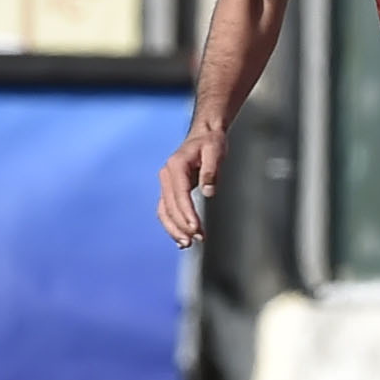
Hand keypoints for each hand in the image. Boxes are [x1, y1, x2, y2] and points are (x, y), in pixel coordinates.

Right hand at [159, 125, 227, 247]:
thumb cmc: (211, 142)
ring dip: (174, 229)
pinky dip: (172, 225)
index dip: (186, 212)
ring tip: (187, 244)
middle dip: (182, 225)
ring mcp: (166, 183)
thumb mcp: (216, 150)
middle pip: (169, 206)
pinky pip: (166, 211)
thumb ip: (211, 169)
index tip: (196, 227)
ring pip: (164, 211)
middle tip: (198, 239)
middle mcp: (166, 175)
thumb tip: (208, 191)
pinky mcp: (170, 190)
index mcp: (176, 165)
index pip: (179, 194)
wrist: (204, 135)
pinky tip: (181, 238)